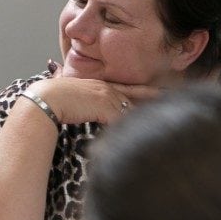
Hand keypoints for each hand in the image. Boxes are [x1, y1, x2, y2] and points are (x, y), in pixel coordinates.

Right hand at [28, 70, 159, 125]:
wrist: (45, 99)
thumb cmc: (51, 99)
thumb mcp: (69, 96)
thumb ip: (78, 99)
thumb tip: (72, 98)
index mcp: (99, 85)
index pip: (127, 88)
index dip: (145, 90)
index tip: (160, 91)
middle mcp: (107, 88)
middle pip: (138, 94)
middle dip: (156, 97)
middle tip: (175, 97)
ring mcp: (108, 96)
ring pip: (133, 108)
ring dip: (148, 115)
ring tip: (169, 118)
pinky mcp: (106, 107)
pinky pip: (123, 119)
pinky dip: (132, 127)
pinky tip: (145, 134)